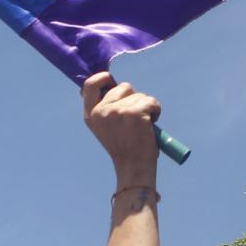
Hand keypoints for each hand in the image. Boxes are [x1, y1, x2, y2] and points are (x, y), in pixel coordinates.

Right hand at [82, 72, 160, 186]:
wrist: (133, 167)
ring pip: (139, 95)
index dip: (102, 78)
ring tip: (142, 125)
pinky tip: (151, 124)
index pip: (90, 84)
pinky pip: (151, 101)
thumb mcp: (106, 126)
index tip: (111, 80)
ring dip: (146, 106)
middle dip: (133, 97)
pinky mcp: (136, 113)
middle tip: (134, 117)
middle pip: (123, 87)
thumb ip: (105, 107)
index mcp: (91, 115)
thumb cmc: (124, 146)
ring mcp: (118, 111)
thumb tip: (111, 83)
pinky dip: (155, 110)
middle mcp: (102, 111)